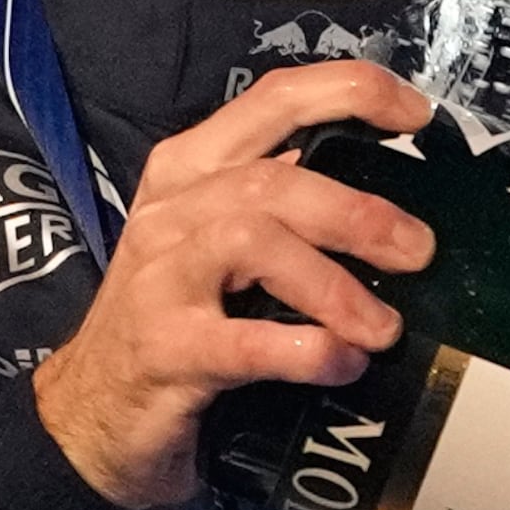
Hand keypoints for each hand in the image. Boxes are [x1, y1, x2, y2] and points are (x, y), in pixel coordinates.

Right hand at [30, 62, 436, 509]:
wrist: (91, 414)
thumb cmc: (172, 321)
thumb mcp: (217, 245)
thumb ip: (282, 206)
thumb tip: (388, 195)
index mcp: (192, 169)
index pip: (274, 98)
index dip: (351, 94)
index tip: (415, 116)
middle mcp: (173, 212)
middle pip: (272, 180)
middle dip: (357, 213)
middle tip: (418, 252)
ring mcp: (161, 279)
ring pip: (253, 242)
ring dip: (333, 284)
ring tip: (382, 326)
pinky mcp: (163, 350)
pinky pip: (244, 342)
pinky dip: (305, 351)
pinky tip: (342, 363)